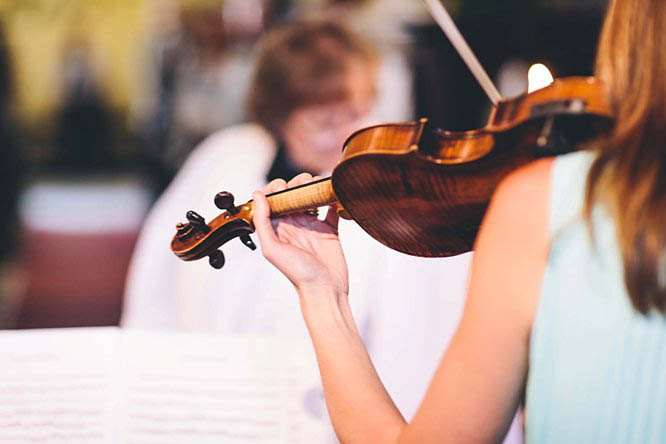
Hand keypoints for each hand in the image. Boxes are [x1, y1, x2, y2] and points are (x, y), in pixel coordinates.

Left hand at [252, 173, 348, 296]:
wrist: (325, 288)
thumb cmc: (297, 273)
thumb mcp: (272, 248)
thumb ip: (262, 221)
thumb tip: (257, 194)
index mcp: (277, 227)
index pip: (271, 200)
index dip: (275, 189)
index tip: (282, 186)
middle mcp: (293, 224)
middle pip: (293, 195)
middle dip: (297, 184)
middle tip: (303, 184)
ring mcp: (312, 225)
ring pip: (311, 197)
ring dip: (313, 187)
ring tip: (316, 185)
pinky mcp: (329, 228)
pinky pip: (331, 208)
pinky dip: (333, 198)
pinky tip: (333, 192)